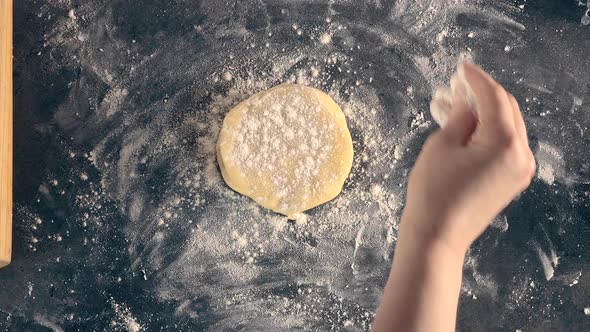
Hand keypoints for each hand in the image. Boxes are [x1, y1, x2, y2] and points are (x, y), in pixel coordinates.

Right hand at [402, 62, 535, 254]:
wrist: (437, 237)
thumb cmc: (433, 191)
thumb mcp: (441, 145)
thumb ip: (460, 117)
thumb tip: (468, 101)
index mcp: (505, 143)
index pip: (494, 98)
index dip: (475, 79)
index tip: (460, 66)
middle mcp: (521, 154)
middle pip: (505, 109)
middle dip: (479, 94)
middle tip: (453, 85)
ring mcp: (520, 169)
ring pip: (505, 126)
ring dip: (481, 112)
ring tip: (449, 104)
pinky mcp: (512, 179)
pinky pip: (503, 145)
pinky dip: (485, 131)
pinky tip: (462, 125)